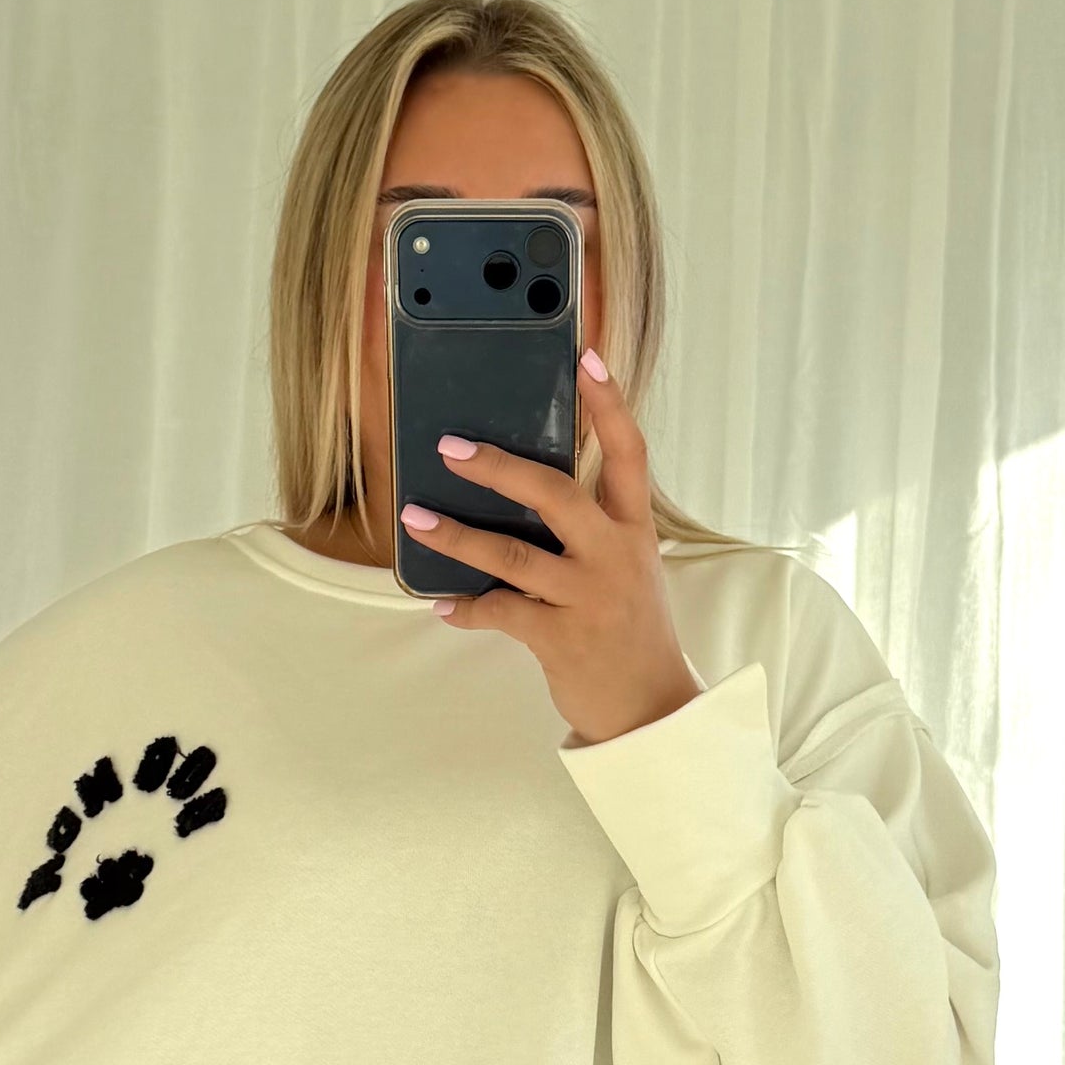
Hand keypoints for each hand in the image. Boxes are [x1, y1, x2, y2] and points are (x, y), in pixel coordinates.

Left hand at [398, 348, 705, 745]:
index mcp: (634, 529)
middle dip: (497, 468)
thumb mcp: (627, 568)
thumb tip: (519, 493)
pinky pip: (501, 613)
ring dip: (456, 537)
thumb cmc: (631, 629)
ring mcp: (587, 598)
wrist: (652, 708)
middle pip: (554, 494)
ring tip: (413, 518)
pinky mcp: (561, 639)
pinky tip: (441, 604)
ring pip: (513, 556)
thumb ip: (589, 529)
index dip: (610, 404)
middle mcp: (614, 556)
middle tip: (449, 447)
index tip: (587, 356)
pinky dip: (466, 608)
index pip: (628, 453)